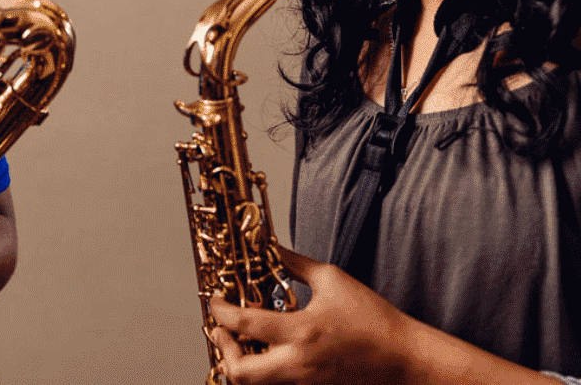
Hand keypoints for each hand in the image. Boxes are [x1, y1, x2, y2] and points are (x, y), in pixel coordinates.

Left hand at [208, 247, 413, 384]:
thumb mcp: (333, 280)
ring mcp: (305, 383)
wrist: (405, 360)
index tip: (215, 300)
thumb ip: (295, 264)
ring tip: (239, 341)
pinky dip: (262, 372)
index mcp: (301, 332)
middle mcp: (298, 364)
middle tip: (221, 330)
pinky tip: (265, 353)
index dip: (220, 311)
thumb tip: (270, 248)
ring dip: (240, 364)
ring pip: (255, 384)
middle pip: (240, 372)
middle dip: (223, 350)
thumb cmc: (374, 320)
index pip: (244, 324)